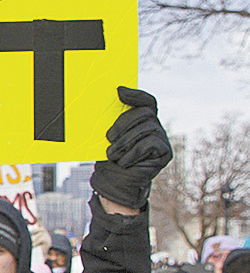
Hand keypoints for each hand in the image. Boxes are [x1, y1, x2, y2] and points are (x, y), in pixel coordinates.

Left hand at [90, 87, 170, 211]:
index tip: (118, 91)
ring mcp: (162, 138)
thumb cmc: (111, 156)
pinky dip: (133, 153)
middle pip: (144, 113)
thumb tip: (107, 102)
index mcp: (142, 119)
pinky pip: (149, 144)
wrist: (116, 181)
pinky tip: (124, 161)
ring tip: (112, 154)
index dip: (135, 94)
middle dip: (123, 124)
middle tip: (108, 137)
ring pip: (146, 129)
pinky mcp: (165, 152)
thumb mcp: (109, 136)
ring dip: (124, 142)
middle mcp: (155, 126)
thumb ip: (112, 121)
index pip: (146, 101)